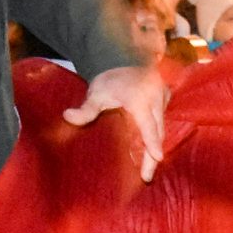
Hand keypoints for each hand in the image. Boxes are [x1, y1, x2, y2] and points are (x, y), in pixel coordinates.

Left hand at [65, 64, 167, 181]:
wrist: (123, 56)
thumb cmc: (110, 76)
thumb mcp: (97, 92)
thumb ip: (86, 108)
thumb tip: (67, 116)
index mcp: (140, 101)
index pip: (148, 126)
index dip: (152, 143)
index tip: (158, 158)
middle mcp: (155, 101)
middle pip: (158, 133)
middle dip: (153, 155)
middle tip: (146, 176)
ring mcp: (162, 99)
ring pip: (161, 127)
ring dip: (154, 146)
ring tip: (148, 167)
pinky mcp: (164, 98)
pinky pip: (161, 120)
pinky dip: (156, 135)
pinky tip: (149, 150)